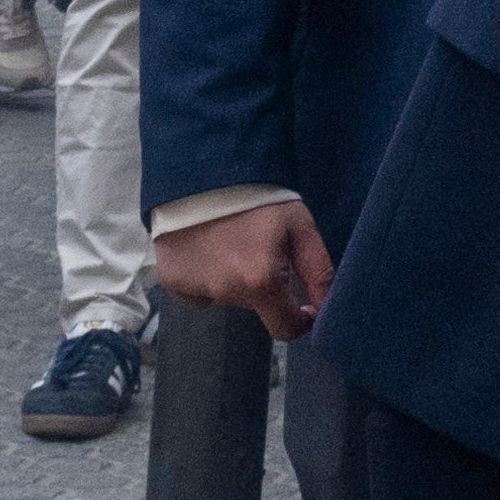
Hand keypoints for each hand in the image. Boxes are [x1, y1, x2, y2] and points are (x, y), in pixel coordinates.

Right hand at [155, 195, 335, 341]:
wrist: (203, 171)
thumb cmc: (258, 197)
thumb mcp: (299, 225)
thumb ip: (317, 270)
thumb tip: (327, 308)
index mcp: (260, 282)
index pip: (284, 329)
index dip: (299, 319)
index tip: (302, 304)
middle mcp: (226, 293)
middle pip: (254, 305)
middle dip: (264, 285)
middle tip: (260, 247)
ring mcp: (195, 289)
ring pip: (226, 295)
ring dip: (234, 278)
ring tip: (231, 240)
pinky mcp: (172, 281)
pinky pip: (197, 290)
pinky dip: (205, 275)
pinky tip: (206, 247)